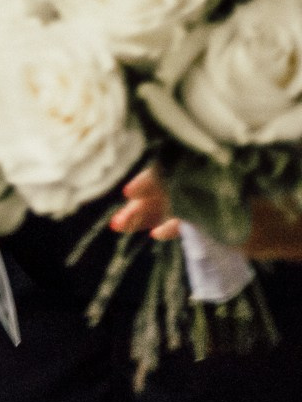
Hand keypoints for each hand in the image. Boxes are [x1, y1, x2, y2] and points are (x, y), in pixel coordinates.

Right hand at [110, 167, 301, 259]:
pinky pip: (195, 211)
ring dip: (153, 214)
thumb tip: (142, 192)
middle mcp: (212, 175)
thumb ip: (180, 201)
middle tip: (119, 222)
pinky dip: (177, 221)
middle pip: (170, 184)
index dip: (147, 181)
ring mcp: (220, 193)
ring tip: (126, 227)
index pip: (171, 167)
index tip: (127, 192)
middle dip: (143, 204)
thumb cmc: (265, 220)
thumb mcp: (216, 213)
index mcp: (210, 167)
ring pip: (179, 199)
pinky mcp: (227, 211)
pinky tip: (160, 234)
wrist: (298, 231)